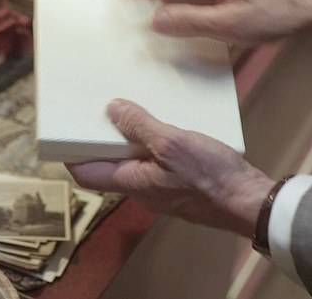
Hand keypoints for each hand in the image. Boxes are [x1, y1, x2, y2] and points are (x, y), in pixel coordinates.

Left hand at [67, 99, 273, 236]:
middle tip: (98, 112)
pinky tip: (162, 125)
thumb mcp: (172, 143)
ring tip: (129, 111)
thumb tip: (111, 109)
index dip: (70, 154)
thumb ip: (140, 126)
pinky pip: (155, 162)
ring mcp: (161, 188)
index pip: (86, 174)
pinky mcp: (179, 183)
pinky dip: (151, 143)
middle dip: (101, 140)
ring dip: (128, 139)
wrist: (249, 201)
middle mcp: (141, 189)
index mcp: (132, 183)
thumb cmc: (211, 177)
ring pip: (133, 162)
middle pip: (108, 166)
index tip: (63, 131)